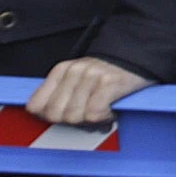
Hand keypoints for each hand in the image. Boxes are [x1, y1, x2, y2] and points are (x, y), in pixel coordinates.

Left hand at [25, 57, 152, 125]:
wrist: (140, 53)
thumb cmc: (108, 72)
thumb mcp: (78, 78)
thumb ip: (61, 94)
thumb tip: (46, 118)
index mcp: (61, 70)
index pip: (35, 105)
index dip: (47, 118)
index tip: (64, 117)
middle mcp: (73, 71)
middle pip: (55, 114)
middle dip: (70, 122)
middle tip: (86, 118)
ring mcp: (91, 76)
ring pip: (74, 117)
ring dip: (89, 122)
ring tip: (101, 114)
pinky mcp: (108, 83)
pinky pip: (94, 114)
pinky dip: (103, 119)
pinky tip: (110, 113)